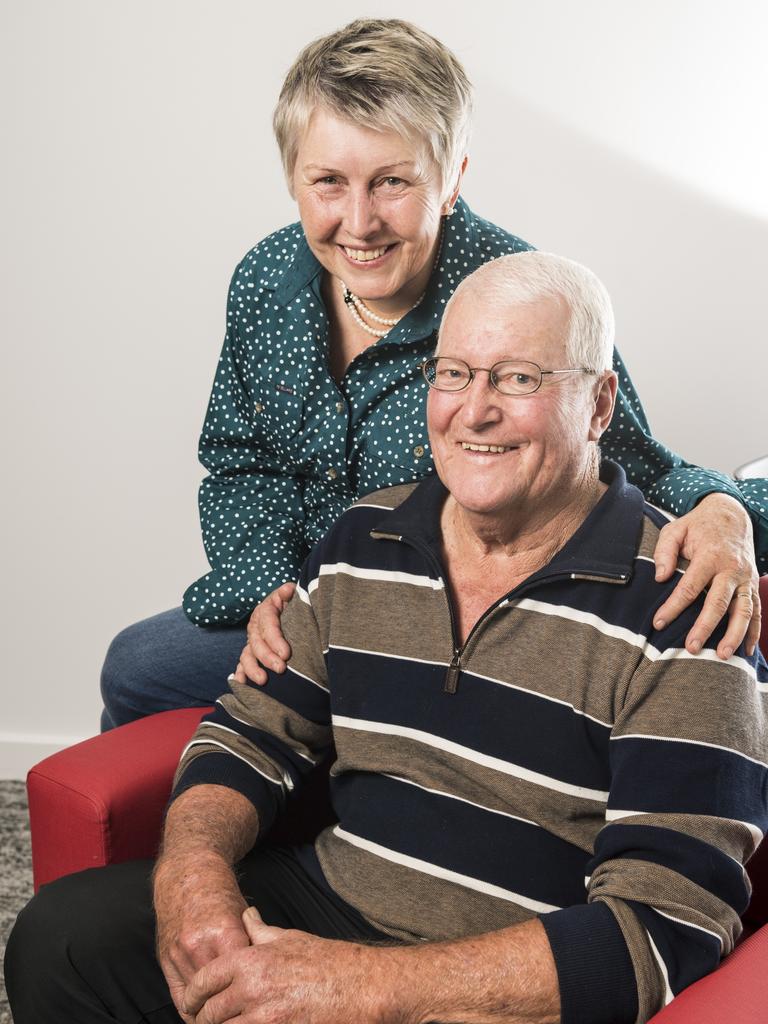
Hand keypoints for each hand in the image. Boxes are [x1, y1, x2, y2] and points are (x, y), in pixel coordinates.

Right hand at [153, 853, 249, 1021]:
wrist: (187, 873)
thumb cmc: (220, 893)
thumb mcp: (242, 915)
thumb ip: (250, 945)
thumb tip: (264, 976)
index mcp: (225, 934)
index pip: (242, 980)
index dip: (252, 993)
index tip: (260, 1004)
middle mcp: (200, 947)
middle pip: (219, 995)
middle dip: (231, 1009)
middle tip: (242, 1015)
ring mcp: (180, 955)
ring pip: (197, 1001)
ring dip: (210, 1013)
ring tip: (225, 1018)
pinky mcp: (165, 959)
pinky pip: (180, 996)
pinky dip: (193, 1008)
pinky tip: (204, 1013)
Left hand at [183, 907, 387, 1023]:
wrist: (362, 986)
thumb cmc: (328, 961)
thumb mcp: (289, 938)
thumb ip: (260, 931)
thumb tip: (246, 914)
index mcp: (251, 961)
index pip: (204, 981)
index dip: (192, 995)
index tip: (191, 1003)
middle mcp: (253, 989)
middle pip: (209, 1014)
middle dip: (204, 1020)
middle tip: (206, 1020)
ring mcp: (265, 1018)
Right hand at [232, 582, 295, 685]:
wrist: (288, 608)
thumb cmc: (292, 602)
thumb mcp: (292, 593)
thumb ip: (290, 592)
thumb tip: (288, 590)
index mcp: (265, 610)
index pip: (268, 625)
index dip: (275, 639)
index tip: (286, 654)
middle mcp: (255, 626)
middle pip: (257, 642)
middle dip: (267, 657)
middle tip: (281, 669)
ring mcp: (251, 640)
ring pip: (247, 655)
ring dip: (252, 668)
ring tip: (263, 681)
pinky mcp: (251, 653)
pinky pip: (242, 664)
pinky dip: (240, 674)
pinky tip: (241, 684)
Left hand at [653, 493, 759, 658]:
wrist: (732, 515)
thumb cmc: (698, 526)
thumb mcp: (676, 529)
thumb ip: (665, 551)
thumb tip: (661, 577)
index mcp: (710, 556)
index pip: (689, 587)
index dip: (673, 607)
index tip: (658, 623)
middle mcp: (732, 569)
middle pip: (719, 602)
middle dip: (705, 627)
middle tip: (691, 648)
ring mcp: (746, 578)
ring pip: (744, 610)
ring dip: (734, 634)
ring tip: (723, 656)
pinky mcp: (753, 585)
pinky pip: (757, 611)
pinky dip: (754, 632)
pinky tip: (747, 651)